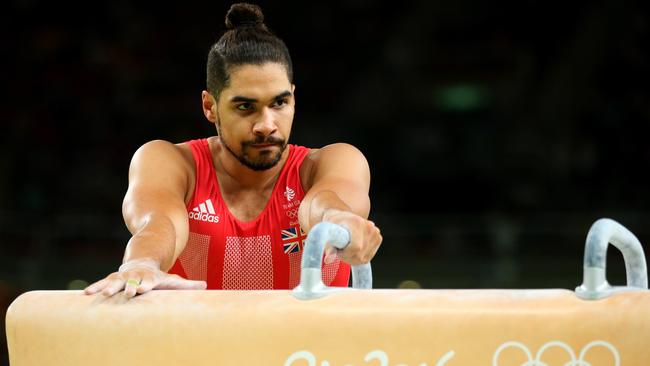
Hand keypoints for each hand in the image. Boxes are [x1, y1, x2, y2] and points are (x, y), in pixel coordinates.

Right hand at [84, 258, 206, 297]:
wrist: (142, 262)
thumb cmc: (158, 277)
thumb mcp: (173, 279)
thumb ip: (187, 285)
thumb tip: (205, 286)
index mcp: (149, 278)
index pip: (148, 281)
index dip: (145, 284)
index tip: (142, 288)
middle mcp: (135, 276)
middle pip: (131, 282)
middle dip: (127, 287)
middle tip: (125, 292)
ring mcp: (123, 277)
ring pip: (114, 281)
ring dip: (108, 287)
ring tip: (100, 294)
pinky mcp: (113, 279)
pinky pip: (102, 283)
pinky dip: (95, 287)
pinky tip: (86, 294)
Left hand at [321, 209, 381, 264]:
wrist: (344, 217)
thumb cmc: (334, 223)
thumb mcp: (326, 232)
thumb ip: (328, 247)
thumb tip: (328, 260)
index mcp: (357, 223)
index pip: (356, 247)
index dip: (345, 253)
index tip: (337, 250)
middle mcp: (369, 227)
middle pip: (360, 255)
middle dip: (347, 257)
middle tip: (339, 250)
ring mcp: (375, 232)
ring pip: (363, 258)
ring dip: (352, 258)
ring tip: (345, 248)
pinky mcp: (378, 238)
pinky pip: (367, 257)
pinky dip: (358, 257)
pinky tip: (352, 249)